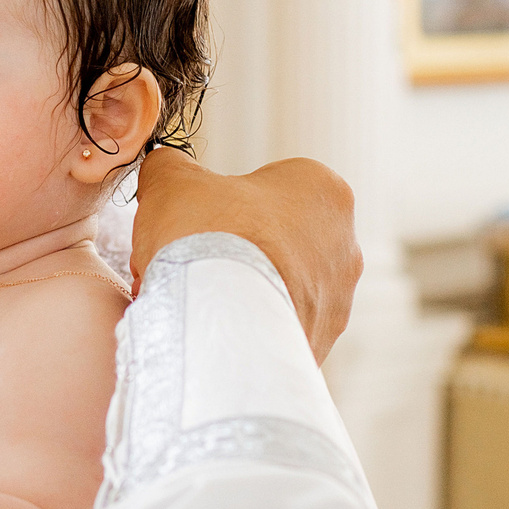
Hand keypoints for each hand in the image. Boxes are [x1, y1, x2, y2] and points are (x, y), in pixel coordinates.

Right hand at [132, 147, 362, 360]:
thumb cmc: (207, 240)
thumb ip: (171, 166)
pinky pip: (277, 327)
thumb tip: (164, 167)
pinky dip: (249, 327)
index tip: (198, 219)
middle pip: (275, 238)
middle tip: (194, 261)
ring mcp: (337, 299)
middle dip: (235, 249)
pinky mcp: (321, 342)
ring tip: (200, 299)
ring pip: (277, 285)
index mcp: (323, 190)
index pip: (269, 185)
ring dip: (242, 289)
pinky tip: (216, 328)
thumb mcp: (173, 182)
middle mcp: (344, 244)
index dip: (224, 201)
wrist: (220, 323)